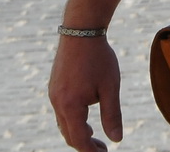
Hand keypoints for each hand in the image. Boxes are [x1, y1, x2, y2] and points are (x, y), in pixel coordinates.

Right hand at [49, 36, 123, 151]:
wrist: (81, 30)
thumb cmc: (99, 58)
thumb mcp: (110, 87)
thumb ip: (112, 115)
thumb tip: (116, 139)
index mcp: (70, 106)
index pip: (79, 139)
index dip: (91, 151)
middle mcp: (57, 102)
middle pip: (68, 135)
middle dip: (84, 144)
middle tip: (102, 148)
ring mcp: (53, 94)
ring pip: (63, 123)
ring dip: (77, 132)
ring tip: (94, 135)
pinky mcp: (54, 86)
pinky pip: (61, 111)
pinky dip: (72, 120)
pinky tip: (84, 116)